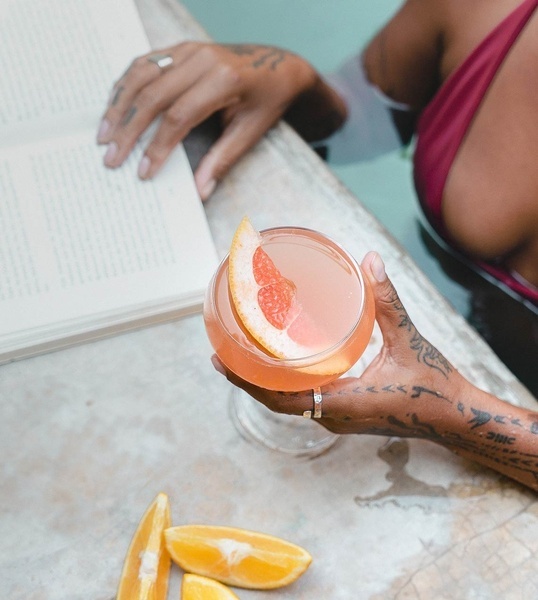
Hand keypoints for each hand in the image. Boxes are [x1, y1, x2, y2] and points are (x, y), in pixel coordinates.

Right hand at [97, 42, 318, 198]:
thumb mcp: (251, 133)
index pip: (179, 117)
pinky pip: (144, 64)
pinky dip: (125, 86)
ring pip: (141, 76)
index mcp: (223, 81)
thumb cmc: (266, 101)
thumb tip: (199, 192)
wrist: (277, 66)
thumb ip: (223, 160)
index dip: (158, 146)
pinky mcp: (180, 49)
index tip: (144, 172)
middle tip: (111, 157)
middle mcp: (201, 60)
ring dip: (119, 107)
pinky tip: (114, 108)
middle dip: (129, 130)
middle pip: (153, 96)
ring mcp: (188, 50)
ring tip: (103, 135)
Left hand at [213, 251, 463, 434]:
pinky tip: (279, 368)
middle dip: (246, 382)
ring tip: (241, 359)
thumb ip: (387, 301)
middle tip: (220, 355)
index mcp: (345, 403)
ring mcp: (339, 420)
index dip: (248, 382)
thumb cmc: (434, 384)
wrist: (454, 418)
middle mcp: (335, 417)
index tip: (220, 361)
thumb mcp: (409, 340)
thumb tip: (370, 259)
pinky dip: (284, 388)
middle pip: (277, 403)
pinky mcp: (346, 416)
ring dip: (262, 386)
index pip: (281, 398)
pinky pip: (305, 404)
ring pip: (289, 406)